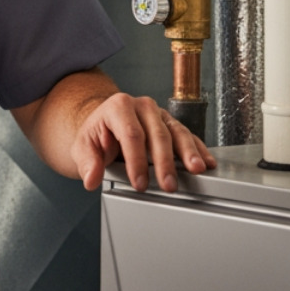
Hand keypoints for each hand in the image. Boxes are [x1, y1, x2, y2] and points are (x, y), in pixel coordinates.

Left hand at [70, 93, 215, 192]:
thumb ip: (87, 162)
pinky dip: (198, 149)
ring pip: (176, 132)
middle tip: (168, 184)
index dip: (137, 161)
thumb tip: (91, 178)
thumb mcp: (84, 148)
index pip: (131, 134)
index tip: (140, 183)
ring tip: (196, 170)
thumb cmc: (96, 135)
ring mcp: (159, 113)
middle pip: (157, 133)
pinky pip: (187, 135)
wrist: (105, 125)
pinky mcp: (171, 123)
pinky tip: (206, 162)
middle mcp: (142, 106)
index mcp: (118, 107)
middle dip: (164, 162)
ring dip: (188, 153)